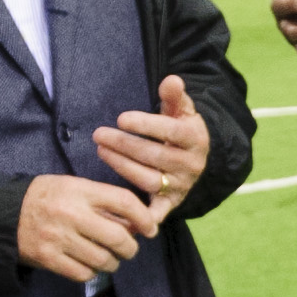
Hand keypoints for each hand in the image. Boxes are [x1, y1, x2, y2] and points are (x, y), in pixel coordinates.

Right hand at [17, 170, 154, 278]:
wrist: (3, 214)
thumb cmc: (44, 198)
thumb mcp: (72, 186)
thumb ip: (101, 201)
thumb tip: (135, 224)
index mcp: (79, 190)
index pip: (123, 201)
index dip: (143, 217)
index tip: (150, 228)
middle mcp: (71, 214)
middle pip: (118, 236)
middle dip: (131, 247)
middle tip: (130, 249)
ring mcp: (58, 238)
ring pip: (103, 259)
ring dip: (112, 262)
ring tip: (109, 258)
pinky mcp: (48, 259)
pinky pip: (83, 273)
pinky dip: (91, 272)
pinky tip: (88, 265)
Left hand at [93, 74, 209, 220]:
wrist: (197, 159)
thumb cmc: (181, 129)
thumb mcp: (181, 110)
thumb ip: (175, 96)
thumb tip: (171, 80)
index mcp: (195, 139)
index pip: (172, 131)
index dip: (146, 125)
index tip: (121, 118)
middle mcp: (191, 164)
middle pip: (156, 156)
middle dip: (125, 145)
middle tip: (99, 134)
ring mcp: (182, 185)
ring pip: (150, 179)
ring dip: (122, 166)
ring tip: (101, 151)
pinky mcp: (172, 202)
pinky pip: (159, 211)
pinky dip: (145, 217)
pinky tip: (125, 213)